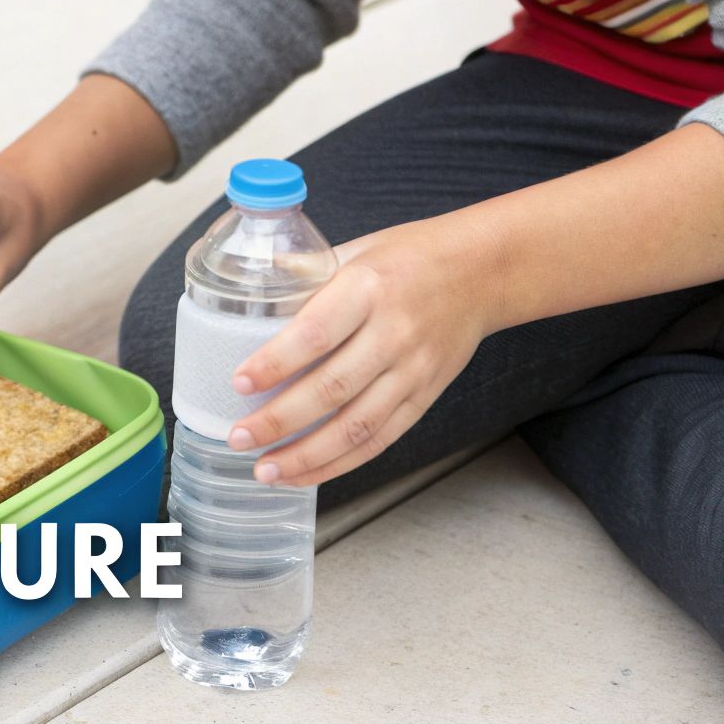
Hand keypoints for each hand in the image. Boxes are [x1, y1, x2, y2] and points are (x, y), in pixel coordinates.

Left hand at [225, 218, 497, 486]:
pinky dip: (340, 462)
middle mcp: (393, 332)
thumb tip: (244, 291)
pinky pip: (380, 439)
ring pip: (357, 425)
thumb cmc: (410, 257)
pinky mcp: (424, 396)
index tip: (239, 383)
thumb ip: (302, 274)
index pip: (316, 333)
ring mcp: (413, 370)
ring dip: (307, 455)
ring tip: (266, 471)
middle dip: (280, 420)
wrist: (483, 271)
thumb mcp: (354, 250)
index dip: (275, 363)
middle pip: (332, 388)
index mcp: (368, 288)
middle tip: (239, 437)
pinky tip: (305, 473)